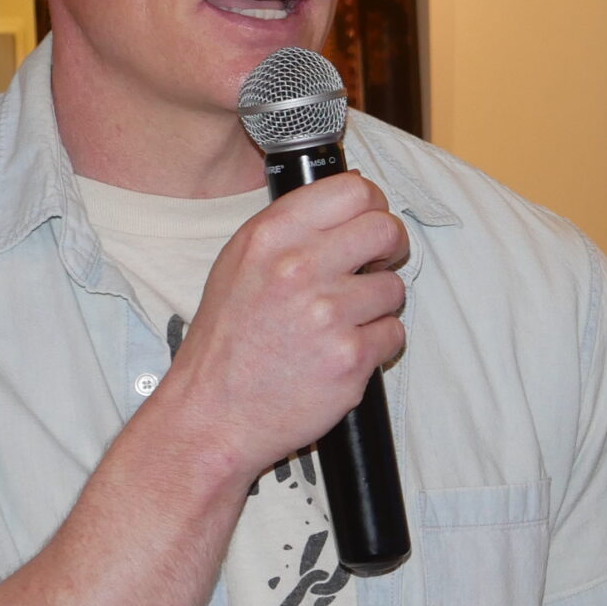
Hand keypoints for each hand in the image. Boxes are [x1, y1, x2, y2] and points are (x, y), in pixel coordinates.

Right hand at [148, 172, 407, 480]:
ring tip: (342, 323)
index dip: (373, 206)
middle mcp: (298, 268)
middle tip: (376, 266)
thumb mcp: (239, 265)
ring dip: (378, 305)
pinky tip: (342, 353)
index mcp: (270, 236)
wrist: (212, 416)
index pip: (353, 190)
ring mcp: (327, 314)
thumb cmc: (227, 343)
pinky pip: (394, 334)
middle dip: (390, 248)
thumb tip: (352, 201)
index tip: (369, 225)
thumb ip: (292, 230)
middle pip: (386, 229)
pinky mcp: (350, 358)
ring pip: (394, 287)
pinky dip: (377, 346)